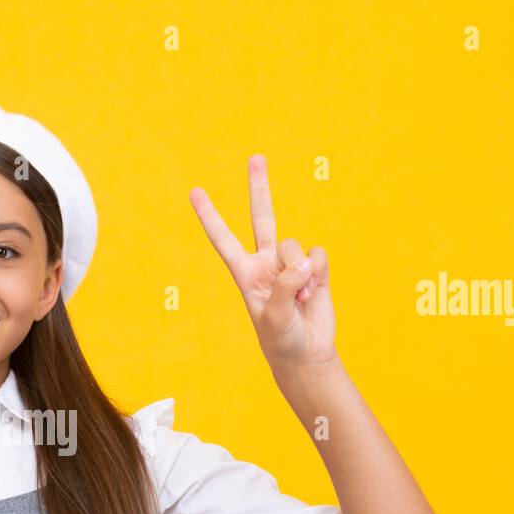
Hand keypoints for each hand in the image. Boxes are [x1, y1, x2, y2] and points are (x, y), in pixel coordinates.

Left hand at [190, 155, 336, 373]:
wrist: (307, 355)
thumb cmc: (281, 341)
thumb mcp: (273, 316)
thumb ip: (285, 285)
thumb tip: (303, 260)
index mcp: (245, 273)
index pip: (223, 239)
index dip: (210, 216)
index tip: (194, 192)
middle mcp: (266, 263)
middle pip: (262, 217)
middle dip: (259, 188)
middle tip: (256, 158)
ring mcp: (291, 264)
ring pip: (294, 246)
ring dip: (301, 273)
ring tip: (300, 299)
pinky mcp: (315, 268)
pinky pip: (318, 254)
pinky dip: (318, 272)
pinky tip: (314, 292)